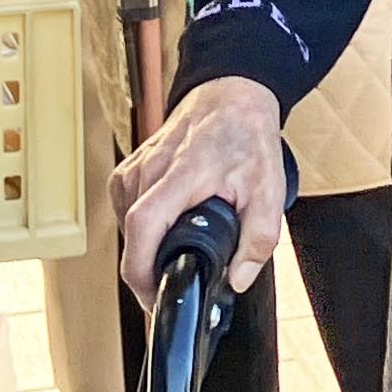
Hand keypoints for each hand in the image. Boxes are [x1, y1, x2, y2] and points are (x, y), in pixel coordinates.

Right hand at [113, 78, 286, 302]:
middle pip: (130, 234)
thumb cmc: (247, 137)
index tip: (154, 295)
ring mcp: (135, 167)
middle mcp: (150, 169)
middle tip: (170, 291)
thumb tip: (237, 280)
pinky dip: (140, 229)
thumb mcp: (268, 191)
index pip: (143, 225)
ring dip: (144, 249)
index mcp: (181, 174)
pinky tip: (163, 229)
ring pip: (125, 225)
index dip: (141, 270)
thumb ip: (257, 240)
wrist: (232, 96)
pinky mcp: (130, 169)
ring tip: (173, 257)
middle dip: (146, 272)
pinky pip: (123, 210)